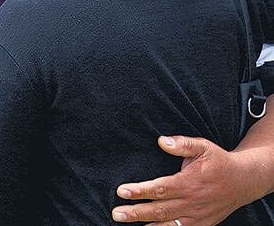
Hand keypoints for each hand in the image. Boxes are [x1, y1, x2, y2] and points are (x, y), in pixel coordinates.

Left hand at [112, 136, 254, 225]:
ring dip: (146, 225)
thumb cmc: (218, 162)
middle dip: (136, 212)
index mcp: (189, 183)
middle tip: (116, 213)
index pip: (160, 189)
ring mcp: (196, 216)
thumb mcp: (203, 147)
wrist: (243, 181)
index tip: (121, 191)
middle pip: (160, 210)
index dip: (140, 191)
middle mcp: (191, 202)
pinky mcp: (201, 224)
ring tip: (126, 224)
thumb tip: (161, 141)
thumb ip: (182, 144)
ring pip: (168, 225)